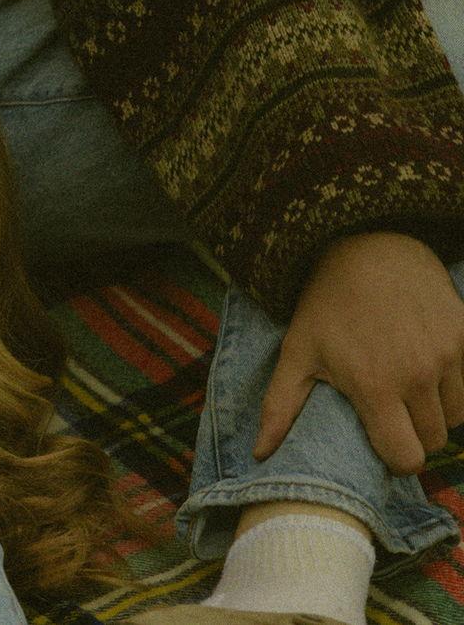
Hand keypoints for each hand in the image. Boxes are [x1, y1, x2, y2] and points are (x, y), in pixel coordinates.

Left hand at [256, 230, 463, 474]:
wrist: (367, 245)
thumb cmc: (327, 302)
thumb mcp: (298, 349)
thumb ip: (281, 405)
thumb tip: (260, 454)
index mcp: (374, 385)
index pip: (407, 458)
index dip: (395, 458)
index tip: (383, 441)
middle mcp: (417, 374)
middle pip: (433, 439)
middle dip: (413, 432)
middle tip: (391, 408)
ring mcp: (447, 354)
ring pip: (456, 415)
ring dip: (436, 409)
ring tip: (406, 383)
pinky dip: (454, 385)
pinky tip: (428, 364)